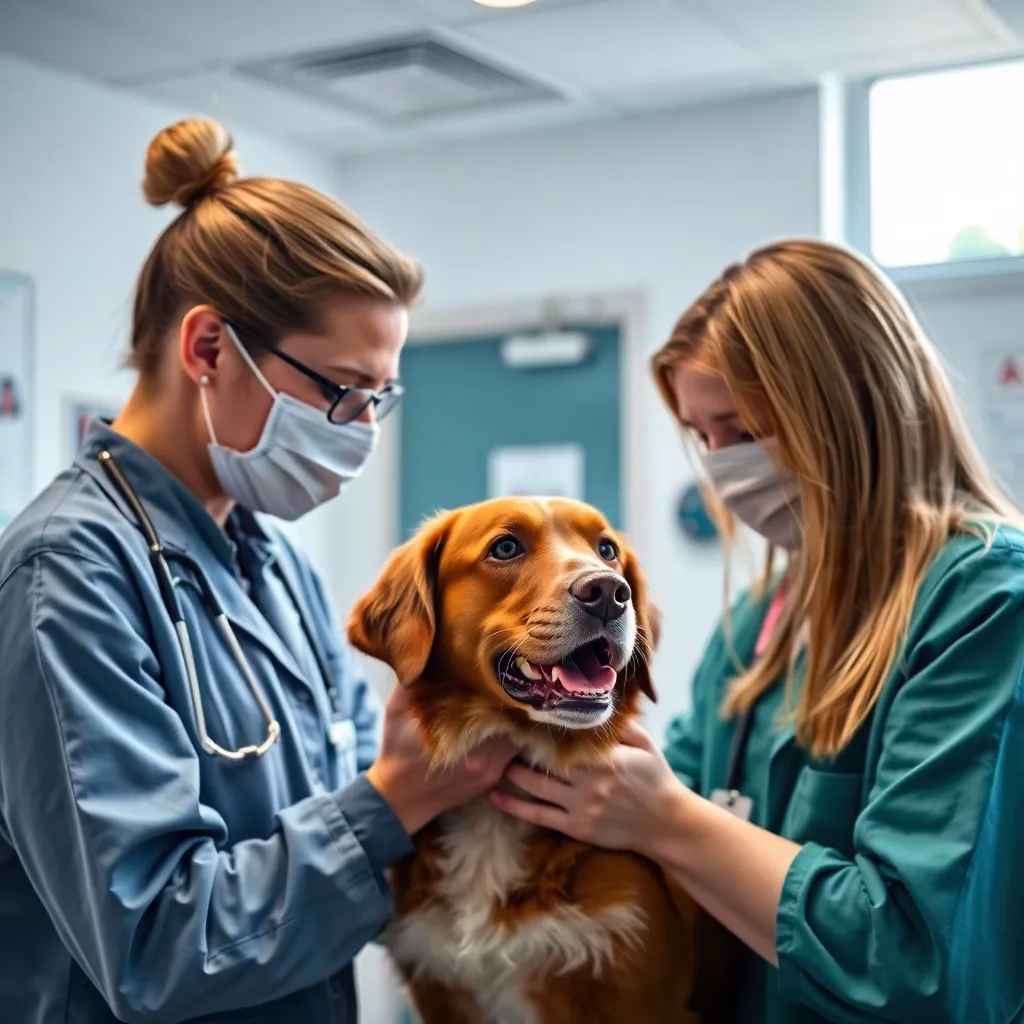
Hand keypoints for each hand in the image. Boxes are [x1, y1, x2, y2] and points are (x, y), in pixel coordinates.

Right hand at [366, 684, 518, 836]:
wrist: (398, 798)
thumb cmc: (396, 748)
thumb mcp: (397, 708)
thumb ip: (414, 679)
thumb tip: (428, 647)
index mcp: (460, 734)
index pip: (497, 704)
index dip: (503, 685)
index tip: (503, 669)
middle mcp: (482, 755)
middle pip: (514, 720)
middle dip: (513, 700)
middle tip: (513, 679)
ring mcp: (490, 770)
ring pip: (517, 736)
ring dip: (515, 718)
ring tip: (513, 698)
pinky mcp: (492, 779)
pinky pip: (512, 753)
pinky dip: (511, 737)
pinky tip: (505, 722)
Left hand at [489, 718, 685, 855]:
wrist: (667, 824)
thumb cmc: (656, 779)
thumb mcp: (645, 744)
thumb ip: (621, 724)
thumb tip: (598, 701)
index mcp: (606, 758)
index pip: (564, 741)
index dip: (539, 731)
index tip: (520, 719)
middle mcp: (590, 783)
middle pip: (544, 763)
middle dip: (519, 751)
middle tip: (498, 738)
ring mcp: (581, 807)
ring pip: (535, 789)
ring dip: (512, 775)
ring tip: (492, 762)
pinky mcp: (577, 828)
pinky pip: (538, 816)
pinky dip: (514, 806)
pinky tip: (495, 796)